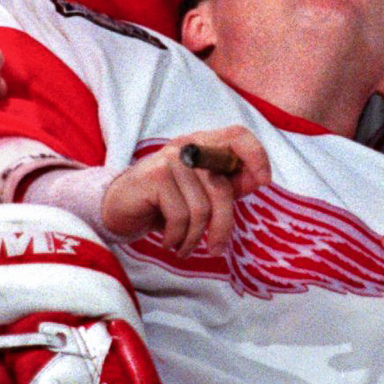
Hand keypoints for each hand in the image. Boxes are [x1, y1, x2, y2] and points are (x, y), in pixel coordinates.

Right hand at [101, 127, 271, 254]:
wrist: (119, 209)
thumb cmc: (166, 203)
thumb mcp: (203, 194)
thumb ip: (230, 184)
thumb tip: (260, 179)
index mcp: (204, 144)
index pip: (238, 135)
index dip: (256, 155)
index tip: (264, 182)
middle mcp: (188, 145)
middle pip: (222, 188)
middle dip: (222, 225)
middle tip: (216, 248)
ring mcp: (171, 159)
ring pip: (201, 208)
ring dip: (194, 237)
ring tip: (184, 246)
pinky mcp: (155, 176)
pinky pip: (180, 216)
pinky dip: (177, 237)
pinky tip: (170, 241)